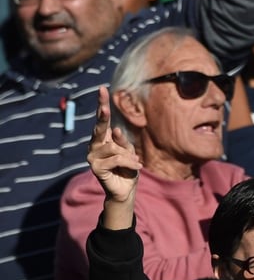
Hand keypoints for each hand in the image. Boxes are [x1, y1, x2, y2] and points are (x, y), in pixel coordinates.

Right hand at [90, 87, 141, 229]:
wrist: (126, 190)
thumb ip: (123, 141)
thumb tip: (115, 130)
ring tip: (135, 162)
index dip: (102, 104)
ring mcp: (93, 157)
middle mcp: (95, 146)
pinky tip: (136, 167)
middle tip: (106, 107)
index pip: (102, 119)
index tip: (102, 89)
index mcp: (104, 139)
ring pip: (113, 148)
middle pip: (99, 128)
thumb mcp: (130, 152)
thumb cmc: (128, 169)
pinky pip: (116, 159)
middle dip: (103, 116)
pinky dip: (129, 163)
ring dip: (129, 155)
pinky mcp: (96, 168)